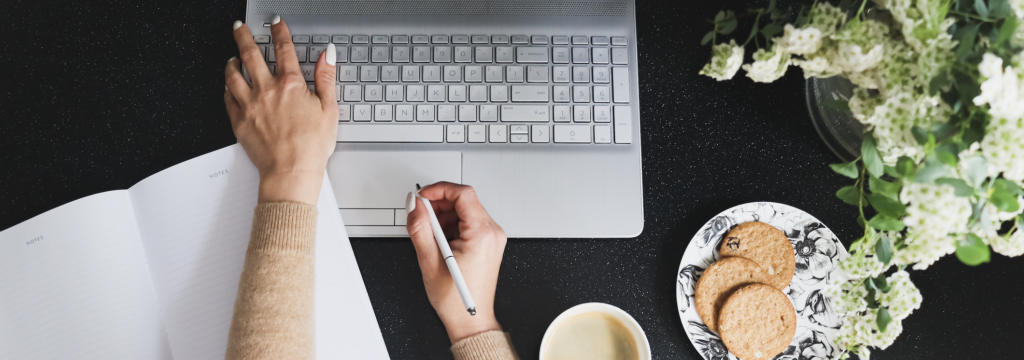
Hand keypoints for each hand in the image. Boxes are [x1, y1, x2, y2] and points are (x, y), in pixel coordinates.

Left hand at [224, 18, 337, 204]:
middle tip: (239, 27)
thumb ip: (326, 78)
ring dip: (231, 61)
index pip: (284, 49)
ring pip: (233, 74)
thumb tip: (328, 55)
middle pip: (250, 54)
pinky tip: (228, 85)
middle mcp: (266, 90)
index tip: (275, 23)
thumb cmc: (311, 146)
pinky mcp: (239, 120)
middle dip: (244, 36)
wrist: (291, 172)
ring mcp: (249, 105)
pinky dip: (227, 87)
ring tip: (232, 56)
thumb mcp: (329, 109)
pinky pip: (227, 97)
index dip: (279, 32)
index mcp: (290, 85)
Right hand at [406, 182, 507, 342]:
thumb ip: (419, 228)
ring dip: (443, 217)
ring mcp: (492, 238)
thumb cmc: (456, 300)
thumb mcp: (429, 261)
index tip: (423, 197)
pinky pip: (468, 223)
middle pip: (464, 201)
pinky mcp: (487, 243)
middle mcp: (492, 233)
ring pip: (464, 211)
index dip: (439, 190)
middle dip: (439, 205)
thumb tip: (415, 205)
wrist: (470, 320)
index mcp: (482, 234)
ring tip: (430, 237)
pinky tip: (440, 242)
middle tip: (420, 216)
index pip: (463, 194)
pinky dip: (450, 226)